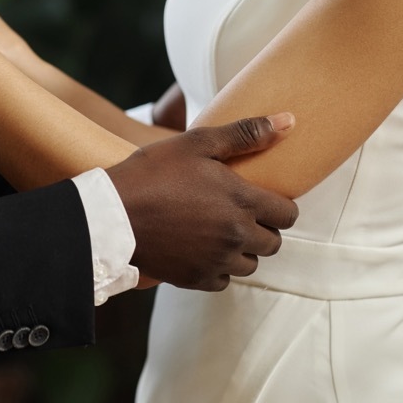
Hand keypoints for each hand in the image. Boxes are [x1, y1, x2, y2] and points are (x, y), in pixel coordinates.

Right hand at [106, 114, 297, 291]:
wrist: (111, 214)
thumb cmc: (153, 172)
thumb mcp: (198, 142)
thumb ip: (246, 133)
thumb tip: (290, 121)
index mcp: (242, 200)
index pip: (288, 214)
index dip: (280, 206)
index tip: (262, 199)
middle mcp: (236, 235)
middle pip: (274, 243)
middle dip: (263, 228)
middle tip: (239, 213)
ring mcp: (217, 261)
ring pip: (250, 264)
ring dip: (242, 250)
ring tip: (219, 231)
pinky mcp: (197, 279)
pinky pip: (224, 280)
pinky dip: (219, 268)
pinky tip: (202, 249)